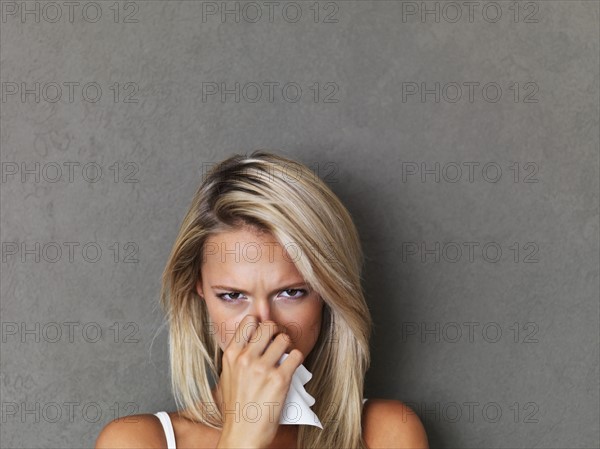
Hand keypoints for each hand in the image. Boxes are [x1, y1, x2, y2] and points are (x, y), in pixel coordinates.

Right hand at [215, 314, 303, 448]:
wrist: (242, 435)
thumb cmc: (237, 406)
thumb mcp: (228, 375)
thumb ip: (239, 355)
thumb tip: (255, 339)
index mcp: (231, 355)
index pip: (249, 321)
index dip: (260, 324)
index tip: (265, 334)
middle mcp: (245, 358)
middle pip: (268, 326)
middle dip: (277, 331)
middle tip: (279, 342)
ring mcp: (262, 369)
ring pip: (284, 339)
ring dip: (288, 345)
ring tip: (286, 356)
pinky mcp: (279, 380)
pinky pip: (296, 356)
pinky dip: (297, 359)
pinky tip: (293, 367)